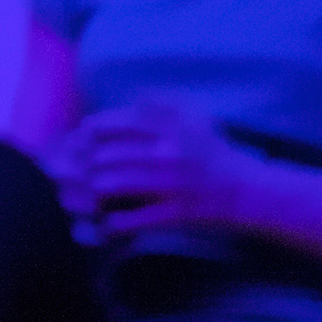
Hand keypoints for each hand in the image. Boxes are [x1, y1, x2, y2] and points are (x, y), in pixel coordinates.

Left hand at [53, 99, 256, 239]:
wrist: (246, 192)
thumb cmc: (213, 151)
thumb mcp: (192, 115)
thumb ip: (160, 101)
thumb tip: (130, 98)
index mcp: (165, 125)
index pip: (105, 125)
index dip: (84, 135)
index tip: (80, 142)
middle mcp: (164, 151)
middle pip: (101, 156)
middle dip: (82, 165)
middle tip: (75, 172)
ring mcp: (167, 184)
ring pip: (108, 184)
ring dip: (91, 191)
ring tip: (87, 194)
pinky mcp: (174, 213)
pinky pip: (130, 220)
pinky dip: (111, 223)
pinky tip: (105, 223)